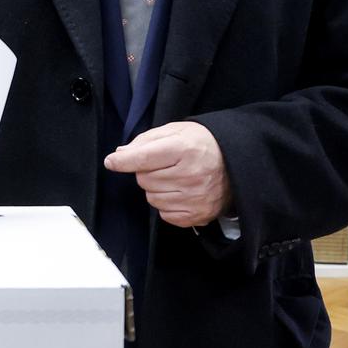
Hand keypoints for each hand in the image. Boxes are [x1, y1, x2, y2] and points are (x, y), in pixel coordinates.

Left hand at [103, 120, 231, 228]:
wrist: (236, 163)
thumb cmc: (201, 144)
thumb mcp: (175, 131)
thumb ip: (146, 141)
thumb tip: (120, 154)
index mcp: (183, 150)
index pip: (143, 158)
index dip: (123, 161)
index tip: (112, 162)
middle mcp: (190, 176)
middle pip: (144, 180)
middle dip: (146, 172)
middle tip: (164, 165)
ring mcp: (195, 198)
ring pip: (152, 198)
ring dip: (156, 189)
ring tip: (174, 178)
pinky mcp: (198, 215)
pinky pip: (165, 214)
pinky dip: (166, 204)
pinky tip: (179, 192)